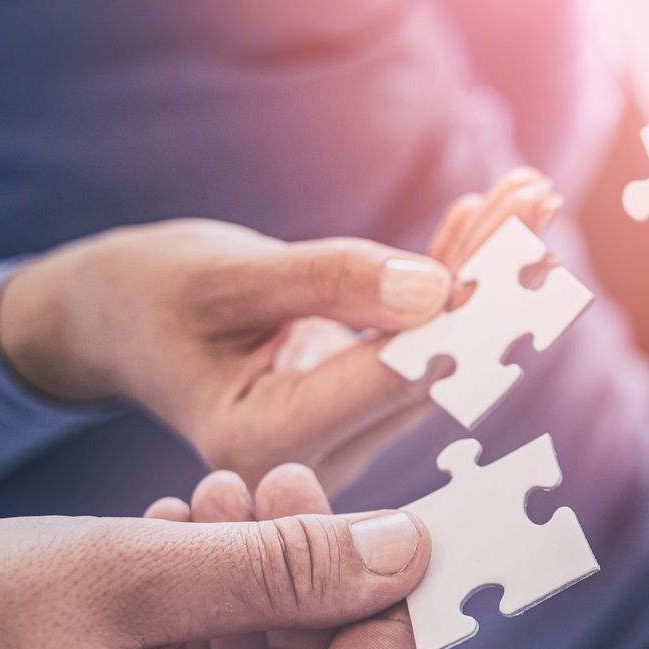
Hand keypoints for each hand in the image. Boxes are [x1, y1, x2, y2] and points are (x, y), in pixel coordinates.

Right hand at [0, 171, 563, 494]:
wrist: (111, 322)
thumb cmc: (143, 294)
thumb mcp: (222, 276)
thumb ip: (324, 282)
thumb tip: (438, 289)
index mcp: (265, 439)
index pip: (390, 374)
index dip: (462, 311)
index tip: (518, 252)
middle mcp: (315, 456)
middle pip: (431, 363)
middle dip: (491, 279)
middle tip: (537, 201)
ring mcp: (345, 436)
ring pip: (442, 350)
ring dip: (487, 270)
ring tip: (531, 193)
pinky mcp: (361, 406)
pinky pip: (425, 339)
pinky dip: (455, 274)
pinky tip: (489, 213)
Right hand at [0, 487, 430, 648]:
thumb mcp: (138, 570)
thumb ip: (289, 562)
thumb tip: (409, 551)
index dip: (386, 610)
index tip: (373, 526)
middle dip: (311, 583)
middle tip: (277, 483)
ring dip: (256, 591)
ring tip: (212, 502)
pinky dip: (205, 630)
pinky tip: (176, 550)